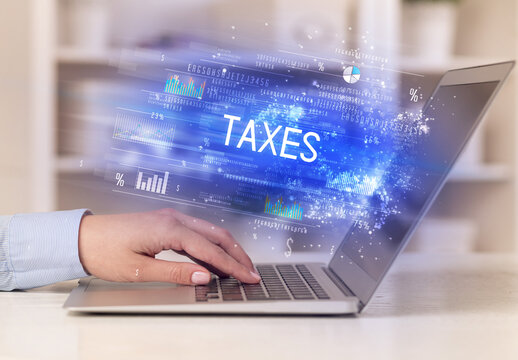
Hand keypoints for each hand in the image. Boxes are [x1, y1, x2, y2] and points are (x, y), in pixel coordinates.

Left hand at [78, 208, 260, 284]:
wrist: (83, 237)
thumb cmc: (105, 252)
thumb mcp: (139, 270)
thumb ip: (175, 272)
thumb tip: (204, 277)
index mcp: (169, 228)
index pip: (210, 249)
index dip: (232, 265)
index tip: (248, 277)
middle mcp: (174, 218)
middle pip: (217, 234)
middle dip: (237, 253)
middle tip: (252, 272)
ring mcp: (172, 218)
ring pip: (210, 231)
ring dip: (227, 248)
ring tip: (240, 267)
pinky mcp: (167, 222)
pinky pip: (197, 232)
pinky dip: (211, 246)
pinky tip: (215, 259)